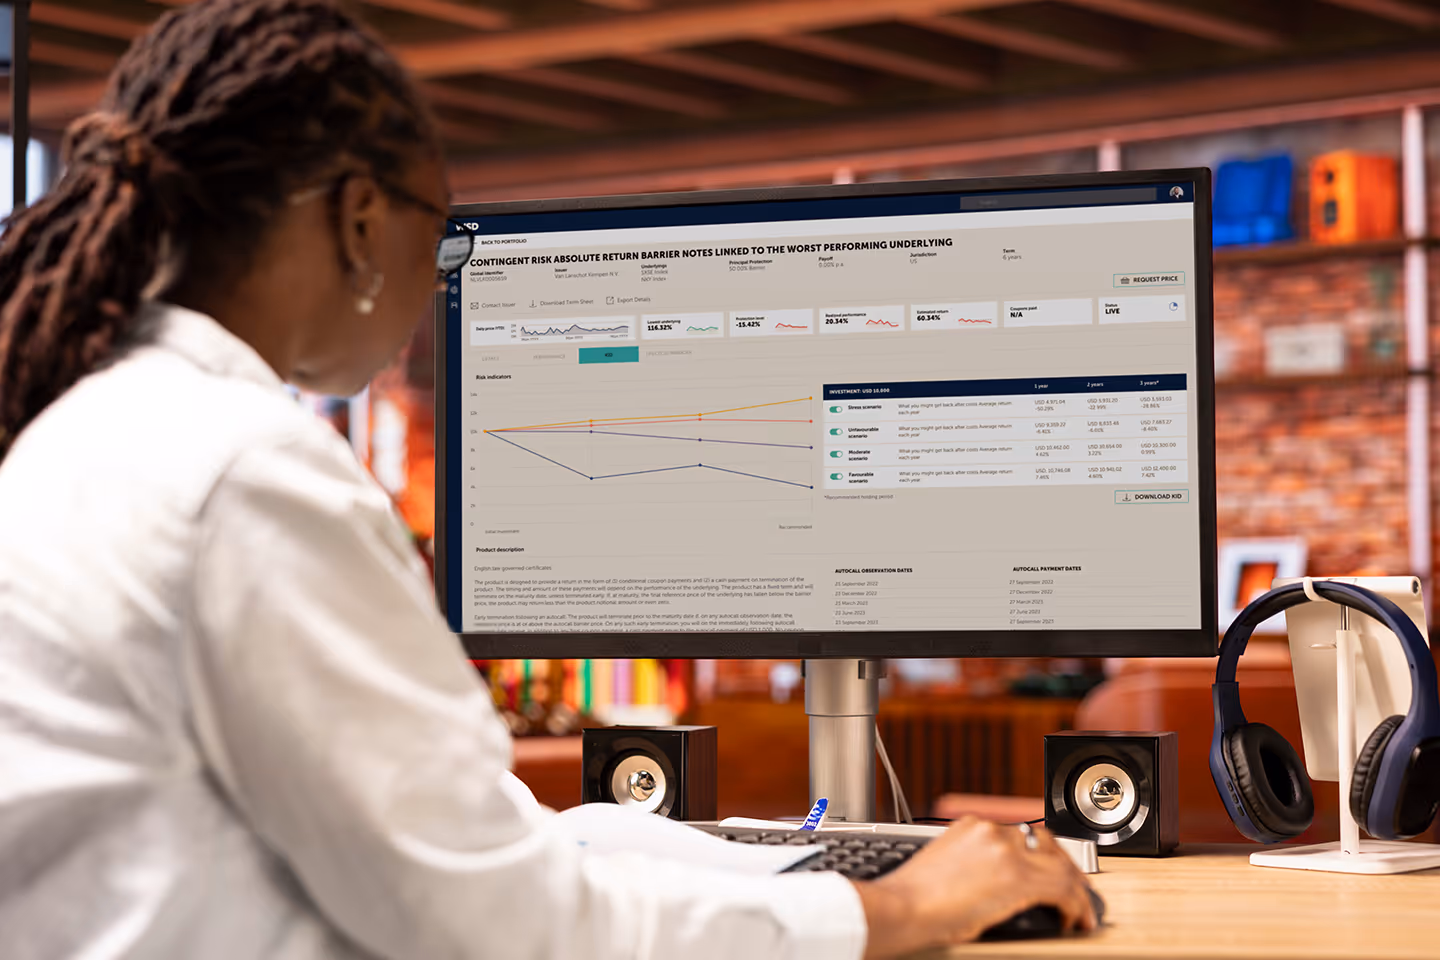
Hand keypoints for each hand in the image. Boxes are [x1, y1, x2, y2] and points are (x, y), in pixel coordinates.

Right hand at [853, 817, 1097, 958]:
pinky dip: (1076, 906)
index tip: (1048, 869)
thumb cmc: (913, 896)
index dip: (1042, 854)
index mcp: (973, 826)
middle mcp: (992, 831)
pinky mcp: (1019, 879)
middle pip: (1046, 843)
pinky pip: (1063, 890)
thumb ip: (973, 862)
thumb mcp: (944, 864)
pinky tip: (1075, 920)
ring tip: (1082, 909)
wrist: (903, 907)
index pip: (1020, 835)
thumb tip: (995, 884)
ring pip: (1061, 865)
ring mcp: (1007, 852)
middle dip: (1065, 866)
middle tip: (1077, 888)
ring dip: (1076, 888)